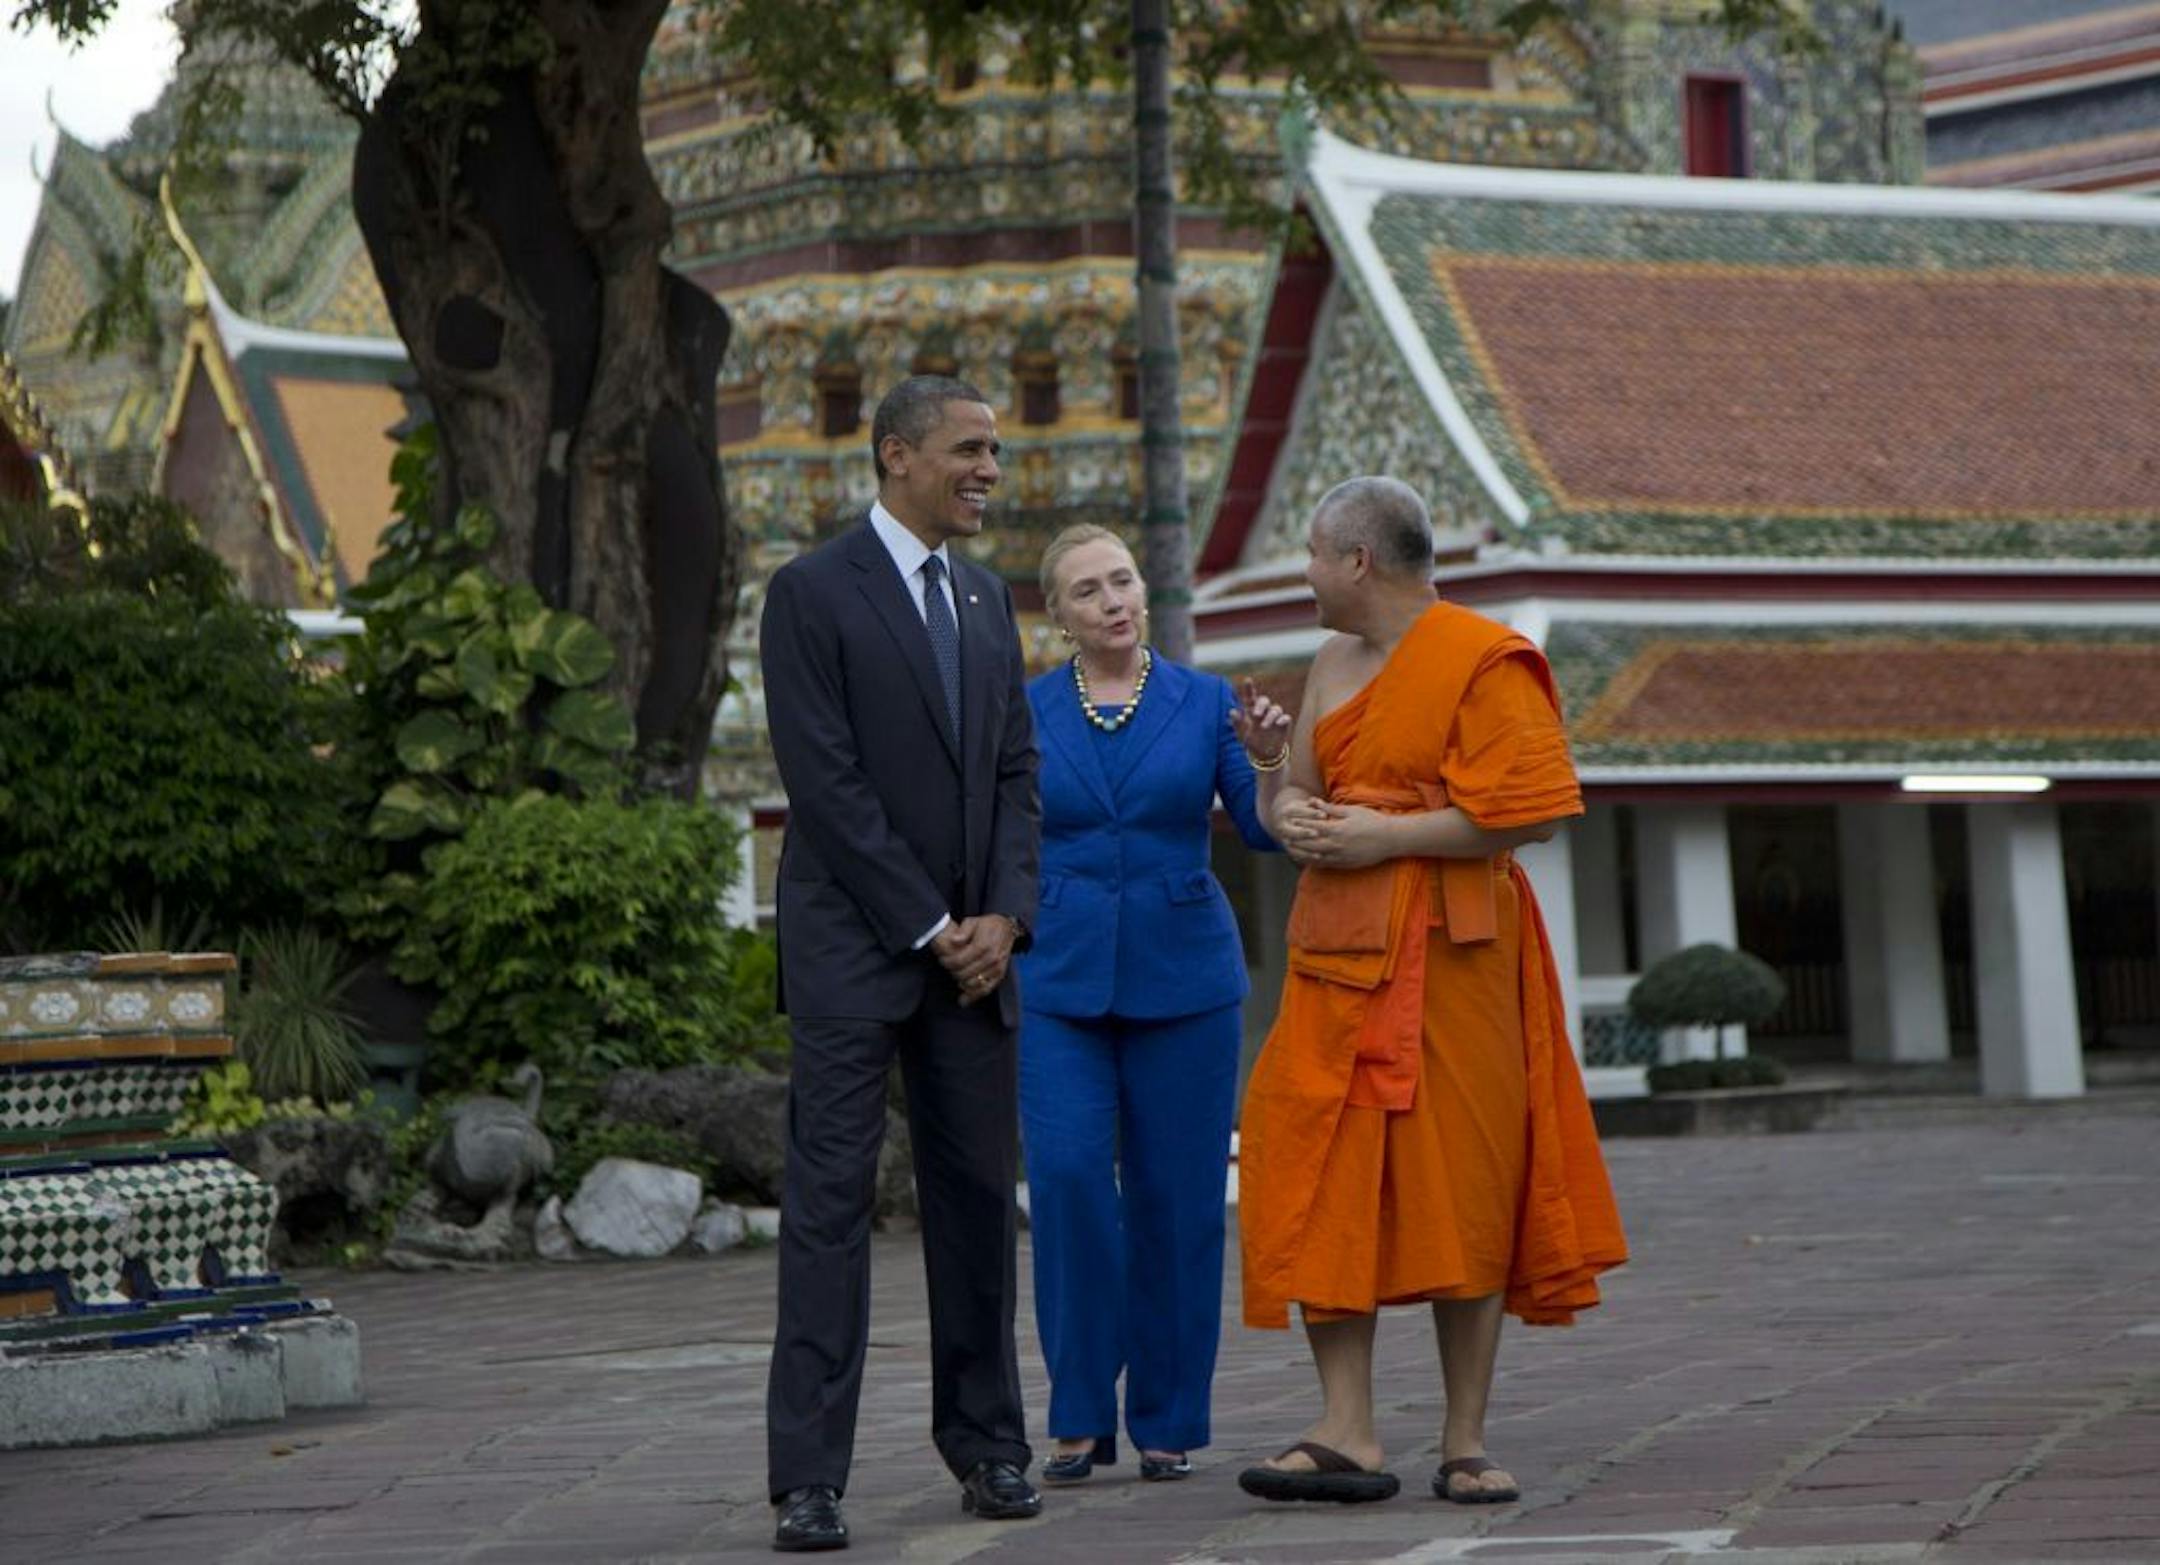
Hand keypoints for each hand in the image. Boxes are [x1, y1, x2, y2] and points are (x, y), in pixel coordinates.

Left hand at [936, 915, 1016, 1003]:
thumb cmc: (987, 925)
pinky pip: (986, 990)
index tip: (942, 960)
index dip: (947, 962)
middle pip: (965, 973)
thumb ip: (963, 930)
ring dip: (960, 983)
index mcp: (983, 944)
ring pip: (974, 984)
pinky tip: (963, 1000)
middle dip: (952, 972)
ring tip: (955, 976)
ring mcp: (997, 968)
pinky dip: (973, 996)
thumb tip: (954, 940)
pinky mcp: (1000, 975)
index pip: (960, 960)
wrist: (1007, 929)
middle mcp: (992, 958)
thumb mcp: (973, 921)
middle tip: (947, 967)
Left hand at [1228, 677, 1291, 765]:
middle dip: (1261, 705)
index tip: (1247, 680)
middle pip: (1264, 700)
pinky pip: (1286, 718)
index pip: (1250, 697)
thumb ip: (1237, 722)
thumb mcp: (1241, 733)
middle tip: (1255, 715)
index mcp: (1252, 710)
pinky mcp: (1283, 725)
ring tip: (1263, 726)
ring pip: (1276, 709)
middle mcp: (1264, 711)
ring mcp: (1275, 717)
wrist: (1263, 754)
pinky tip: (1279, 723)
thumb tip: (1231, 711)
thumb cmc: (1251, 740)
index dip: (1249, 688)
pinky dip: (1283, 719)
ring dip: (1270, 716)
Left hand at [1280, 800, 1396, 869]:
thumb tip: (1313, 802)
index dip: (1299, 826)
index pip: (1311, 828)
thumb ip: (1330, 809)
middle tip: (1284, 839)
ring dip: (1302, 854)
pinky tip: (1308, 860)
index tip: (1289, 824)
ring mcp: (1340, 856)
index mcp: (1336, 830)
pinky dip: (1314, 862)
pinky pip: (1325, 865)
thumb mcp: (1351, 811)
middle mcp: (1335, 845)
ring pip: (1315, 857)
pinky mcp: (1345, 864)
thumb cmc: (1372, 821)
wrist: (1390, 839)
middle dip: (1296, 841)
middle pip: (1309, 845)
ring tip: (1292, 850)